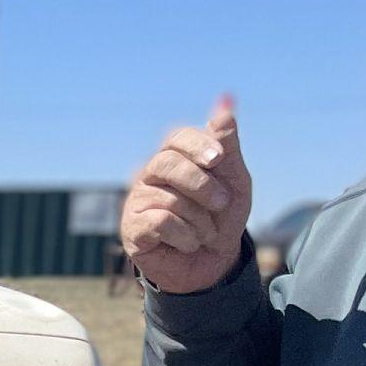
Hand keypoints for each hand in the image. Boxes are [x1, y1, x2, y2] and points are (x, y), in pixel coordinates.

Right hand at [121, 97, 250, 294]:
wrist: (212, 263)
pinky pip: (161, 222)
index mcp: (175, 157)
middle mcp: (151, 174)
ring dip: (200, 220)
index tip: (218, 159)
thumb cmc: (222, 218)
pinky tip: (187, 243)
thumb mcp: (234, 180)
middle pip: (167, 163)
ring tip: (204, 232)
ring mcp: (138, 200)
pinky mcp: (131, 227)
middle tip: (221, 203)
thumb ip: (227, 145)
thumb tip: (226, 102)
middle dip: (202, 185)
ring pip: (170, 198)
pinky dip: (186, 236)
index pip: (177, 137)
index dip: (197, 145)